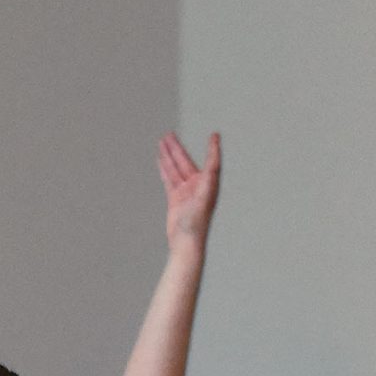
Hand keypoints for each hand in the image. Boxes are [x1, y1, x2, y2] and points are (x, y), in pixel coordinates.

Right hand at [158, 129, 220, 251]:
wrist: (186, 241)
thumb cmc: (198, 221)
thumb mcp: (206, 194)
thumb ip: (211, 174)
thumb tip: (214, 160)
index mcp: (208, 182)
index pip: (210, 160)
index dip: (212, 148)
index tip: (213, 135)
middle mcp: (197, 184)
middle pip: (185, 161)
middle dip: (177, 148)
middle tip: (168, 135)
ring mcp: (185, 191)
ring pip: (175, 169)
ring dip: (169, 156)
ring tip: (161, 143)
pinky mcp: (175, 198)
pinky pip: (169, 179)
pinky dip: (165, 169)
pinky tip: (160, 161)